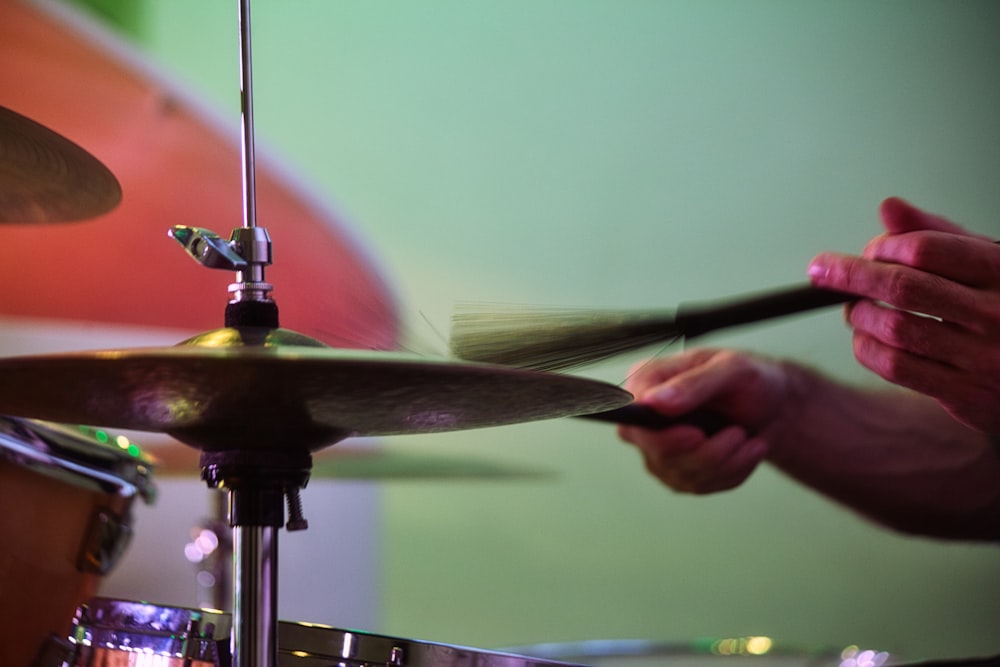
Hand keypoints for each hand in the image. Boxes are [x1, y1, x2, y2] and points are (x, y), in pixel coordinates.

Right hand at [617, 348, 792, 492]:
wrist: (770, 405)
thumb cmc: (747, 379)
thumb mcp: (731, 369)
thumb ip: (693, 383)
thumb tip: (654, 401)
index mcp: (647, 383)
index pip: (633, 418)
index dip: (660, 435)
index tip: (695, 435)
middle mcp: (645, 419)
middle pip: (659, 453)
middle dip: (706, 451)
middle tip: (737, 433)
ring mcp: (659, 449)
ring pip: (682, 475)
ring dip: (726, 461)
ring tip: (746, 437)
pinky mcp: (678, 472)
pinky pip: (701, 486)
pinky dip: (732, 472)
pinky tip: (746, 451)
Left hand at [808, 197, 999, 432]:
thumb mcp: (984, 262)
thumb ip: (937, 234)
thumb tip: (889, 208)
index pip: (926, 250)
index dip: (883, 247)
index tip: (866, 251)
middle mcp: (996, 314)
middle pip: (903, 287)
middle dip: (851, 276)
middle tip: (824, 272)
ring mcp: (983, 357)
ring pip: (895, 329)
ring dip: (859, 315)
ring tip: (854, 308)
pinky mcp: (966, 395)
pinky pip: (897, 368)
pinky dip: (866, 349)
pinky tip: (864, 339)